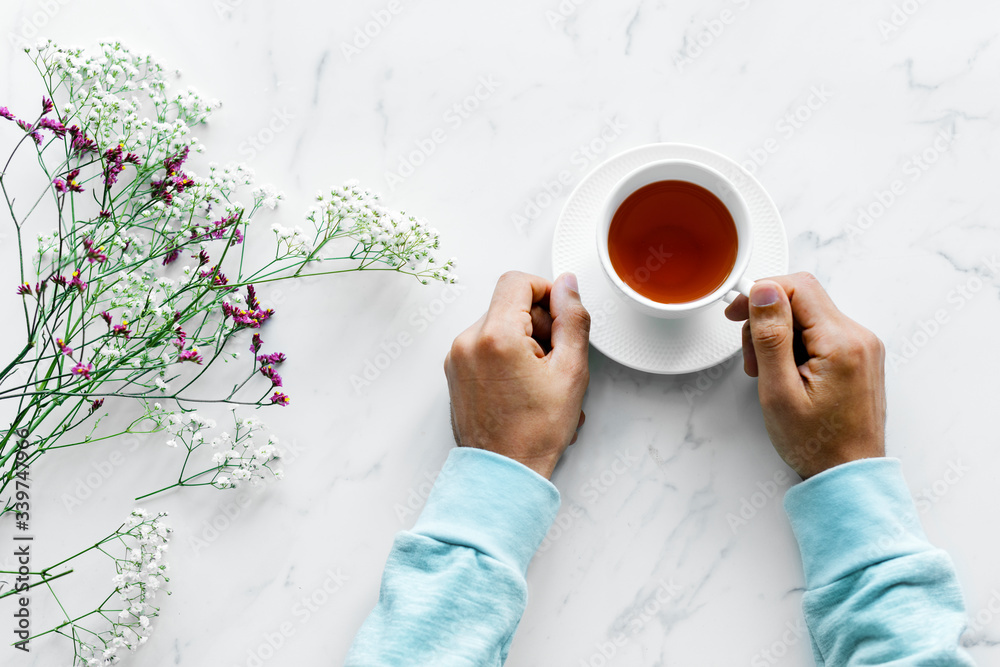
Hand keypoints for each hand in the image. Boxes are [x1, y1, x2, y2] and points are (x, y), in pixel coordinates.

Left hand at [443, 271, 590, 478]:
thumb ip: (572, 319)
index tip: (559, 315)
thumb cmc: (535, 432)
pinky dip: (506, 355)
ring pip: (498, 325)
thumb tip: (567, 285)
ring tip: (539, 378)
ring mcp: (457, 357)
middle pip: (508, 305)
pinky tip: (523, 385)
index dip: (545, 291)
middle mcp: (468, 341)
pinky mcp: (455, 372)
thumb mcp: (571, 371)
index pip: (517, 282)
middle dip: (538, 323)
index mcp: (496, 336)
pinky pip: (485, 345)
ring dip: (524, 341)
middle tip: (555, 359)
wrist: (503, 473)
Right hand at [724, 272, 885, 479]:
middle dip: (767, 322)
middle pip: (802, 300)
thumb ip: (771, 336)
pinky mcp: (858, 356)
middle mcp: (859, 337)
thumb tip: (765, 290)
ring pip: (808, 317)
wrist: (849, 475)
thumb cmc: (816, 444)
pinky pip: (820, 334)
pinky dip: (796, 347)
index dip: (761, 293)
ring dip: (779, 337)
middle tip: (753, 360)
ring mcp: (862, 346)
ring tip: (769, 375)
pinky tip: (786, 375)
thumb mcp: (779, 391)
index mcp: (842, 343)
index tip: (736, 313)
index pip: (798, 287)